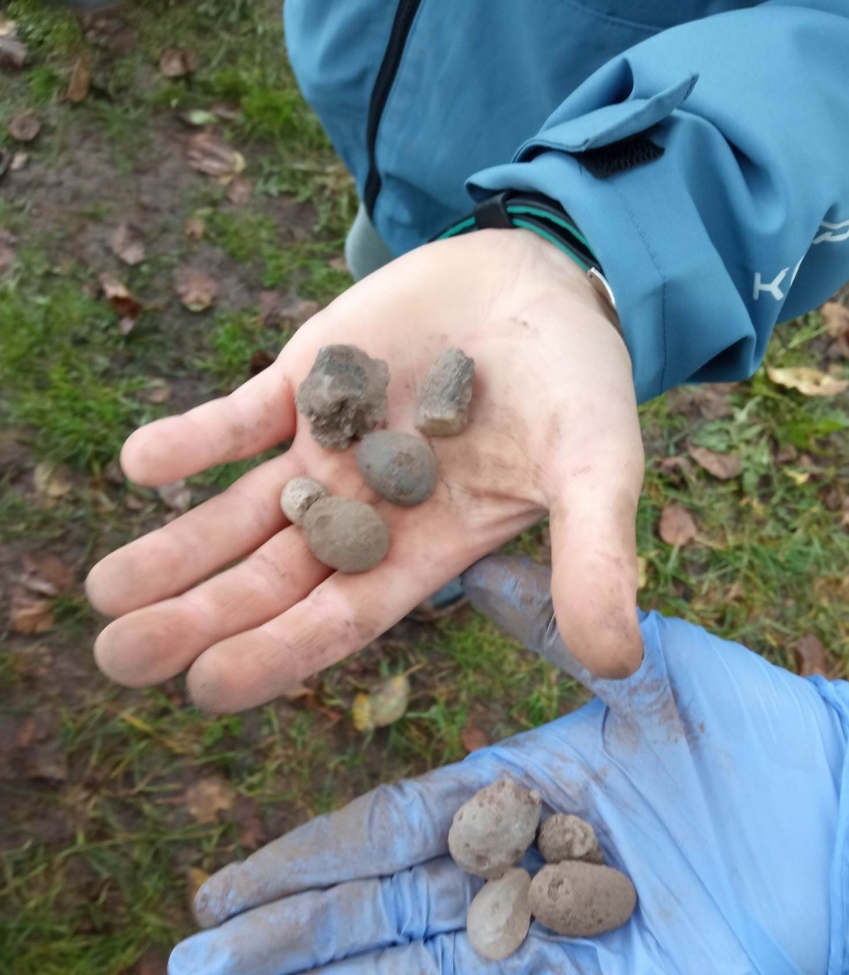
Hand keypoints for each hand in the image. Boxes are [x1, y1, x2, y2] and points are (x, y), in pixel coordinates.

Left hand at [86, 230, 642, 711]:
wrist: (545, 286)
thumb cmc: (578, 390)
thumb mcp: (599, 471)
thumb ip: (597, 559)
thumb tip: (620, 662)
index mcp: (423, 551)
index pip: (340, 618)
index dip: (278, 653)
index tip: (206, 688)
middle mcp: (363, 512)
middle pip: (269, 578)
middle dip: (197, 617)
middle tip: (119, 658)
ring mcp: (327, 447)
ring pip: (239, 511)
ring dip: (173, 547)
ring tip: (103, 588)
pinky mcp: (306, 379)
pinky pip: (239, 416)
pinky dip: (191, 438)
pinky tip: (139, 464)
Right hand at [168, 556, 848, 974]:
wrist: (846, 815)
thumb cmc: (752, 733)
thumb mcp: (643, 666)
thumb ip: (549, 624)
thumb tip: (461, 567)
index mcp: (514, 794)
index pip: (386, 830)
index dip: (303, 858)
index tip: (225, 880)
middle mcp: (520, 872)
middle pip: (384, 911)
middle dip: (289, 938)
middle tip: (194, 964)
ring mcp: (563, 942)